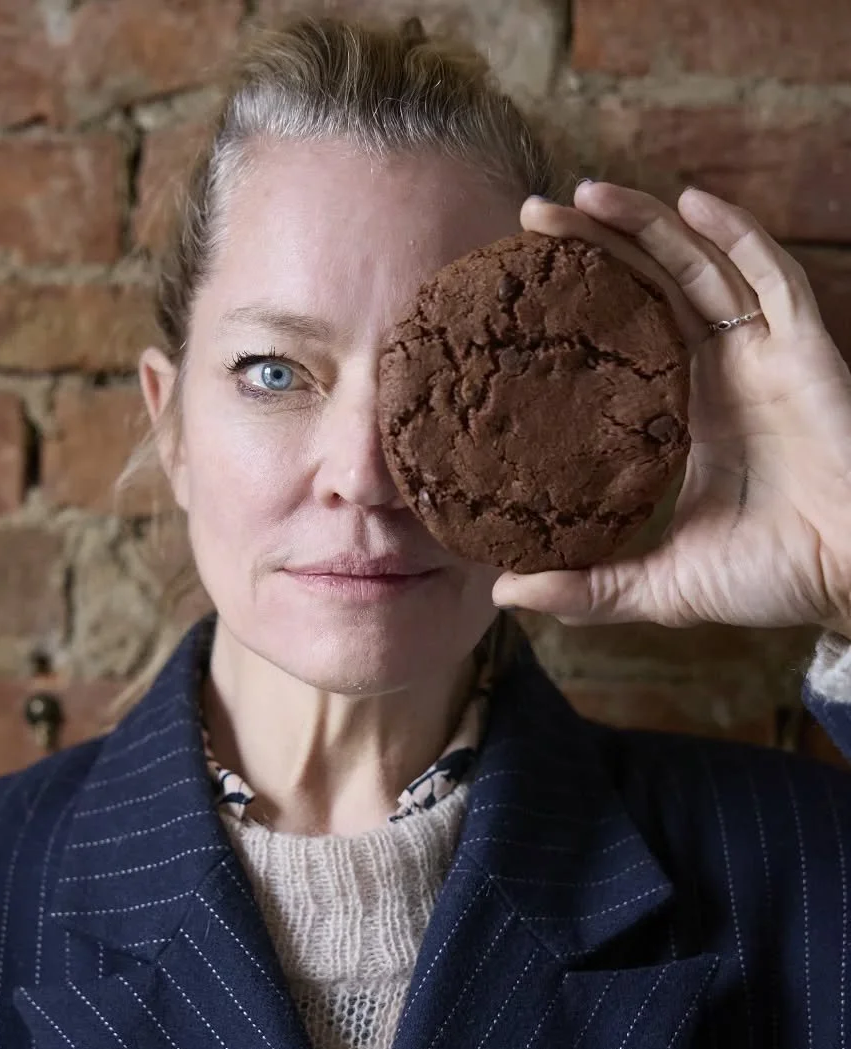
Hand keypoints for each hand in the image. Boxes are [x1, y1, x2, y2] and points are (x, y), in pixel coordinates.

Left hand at [489, 181, 850, 637]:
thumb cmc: (772, 578)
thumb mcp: (662, 586)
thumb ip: (588, 589)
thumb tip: (506, 593)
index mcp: (686, 417)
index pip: (621, 340)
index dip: (575, 308)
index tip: (516, 288)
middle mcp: (721, 375)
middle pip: (650, 286)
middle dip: (594, 245)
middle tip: (530, 216)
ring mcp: (764, 355)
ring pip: (699, 267)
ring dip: (646, 224)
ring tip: (584, 192)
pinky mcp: (805, 348)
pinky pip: (770, 276)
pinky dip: (735, 234)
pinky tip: (691, 202)